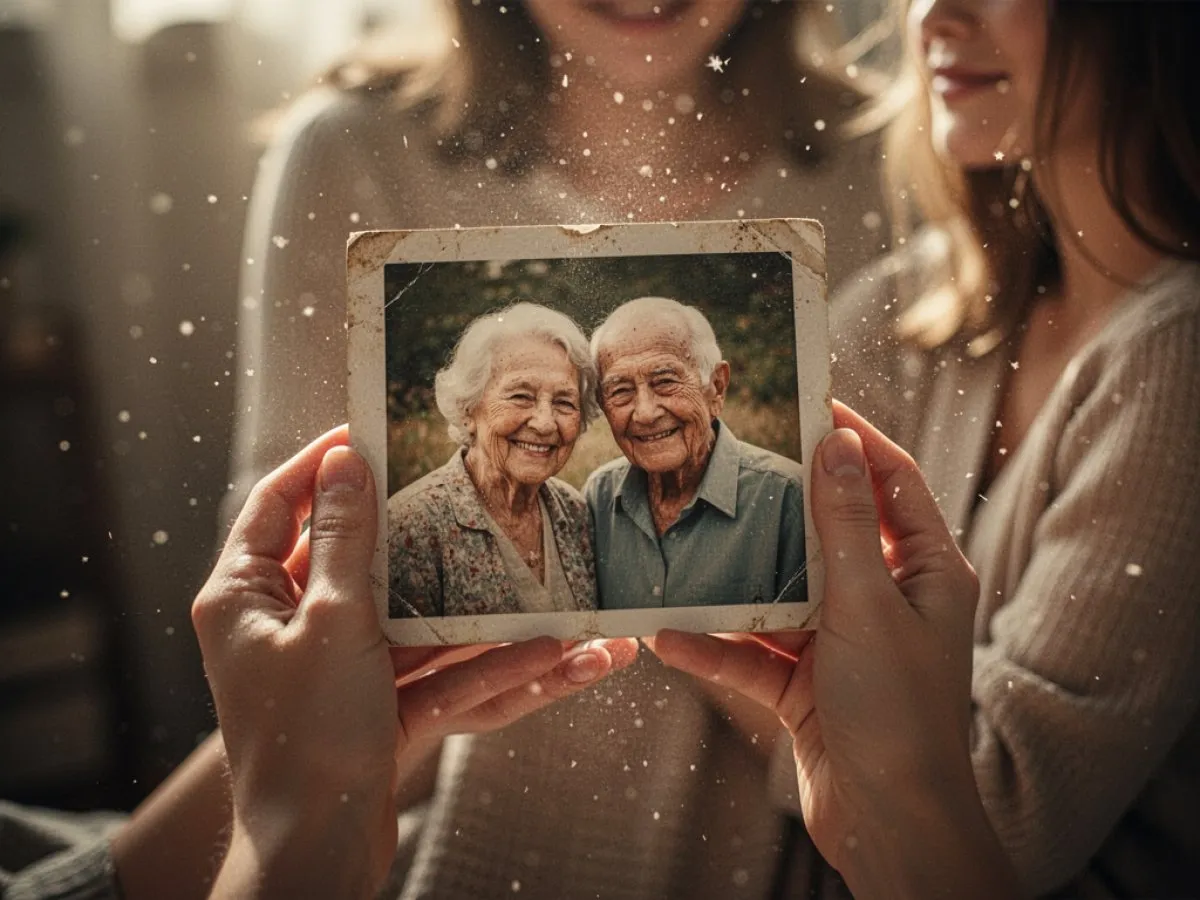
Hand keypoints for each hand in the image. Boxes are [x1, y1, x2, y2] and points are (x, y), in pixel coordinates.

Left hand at [194, 426, 636, 898]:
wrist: (316, 856)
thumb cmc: (306, 738)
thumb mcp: (332, 620)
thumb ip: (345, 538)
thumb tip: (345, 462)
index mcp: (247, 597)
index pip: (276, 503)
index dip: (318, 463)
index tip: (366, 431)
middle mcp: (287, 629)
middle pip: (363, 564)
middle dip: (429, 545)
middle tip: (470, 499)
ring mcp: (336, 674)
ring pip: (419, 630)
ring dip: (488, 626)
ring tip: (557, 607)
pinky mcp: (376, 713)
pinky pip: (439, 680)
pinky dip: (491, 674)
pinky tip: (559, 661)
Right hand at [649, 403, 1017, 897]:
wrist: (888, 823)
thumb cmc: (897, 711)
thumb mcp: (867, 604)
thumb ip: (846, 525)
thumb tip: (838, 444)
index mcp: (926, 571)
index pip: (894, 482)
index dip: (858, 440)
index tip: (814, 404)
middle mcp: (888, 600)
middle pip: (829, 534)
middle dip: (781, 509)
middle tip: (731, 469)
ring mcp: (845, 643)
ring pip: (781, 595)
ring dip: (734, 586)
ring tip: (684, 552)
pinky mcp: (808, 686)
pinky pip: (756, 653)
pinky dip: (717, 648)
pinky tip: (670, 636)